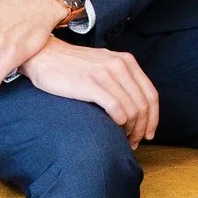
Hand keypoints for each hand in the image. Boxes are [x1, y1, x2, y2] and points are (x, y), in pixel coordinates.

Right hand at [21, 37, 160, 143]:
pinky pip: (115, 108)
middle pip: (143, 105)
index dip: (153, 118)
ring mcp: (105, 74)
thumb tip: (135, 109)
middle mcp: (120, 65)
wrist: (45, 55)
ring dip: (130, 130)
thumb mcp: (104, 65)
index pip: (151, 95)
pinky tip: (113, 129)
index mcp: (127, 61)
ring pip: (132, 109)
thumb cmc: (73, 66)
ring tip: (123, 140)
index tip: (148, 134)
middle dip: (142, 129)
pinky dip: (119, 123)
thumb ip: (121, 80)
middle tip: (134, 143)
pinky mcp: (90, 84)